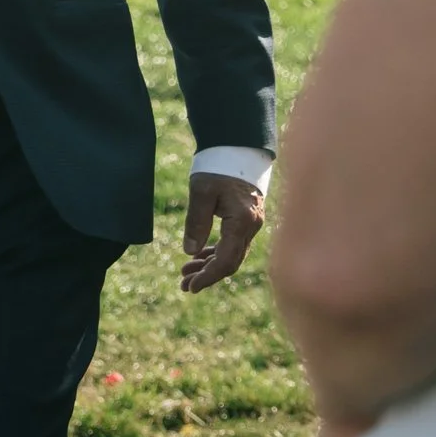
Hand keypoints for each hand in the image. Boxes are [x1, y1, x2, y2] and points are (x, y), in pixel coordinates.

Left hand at [180, 170, 264, 292]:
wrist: (238, 148)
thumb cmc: (218, 166)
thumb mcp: (202, 192)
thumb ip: (196, 223)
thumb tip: (190, 252)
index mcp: (242, 222)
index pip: (226, 260)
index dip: (208, 277)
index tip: (191, 288)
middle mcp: (252, 227)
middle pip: (231, 262)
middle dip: (208, 276)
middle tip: (183, 285)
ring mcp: (252, 224)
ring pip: (232, 254)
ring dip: (210, 266)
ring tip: (185, 273)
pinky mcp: (247, 220)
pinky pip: (233, 244)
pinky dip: (216, 253)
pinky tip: (200, 257)